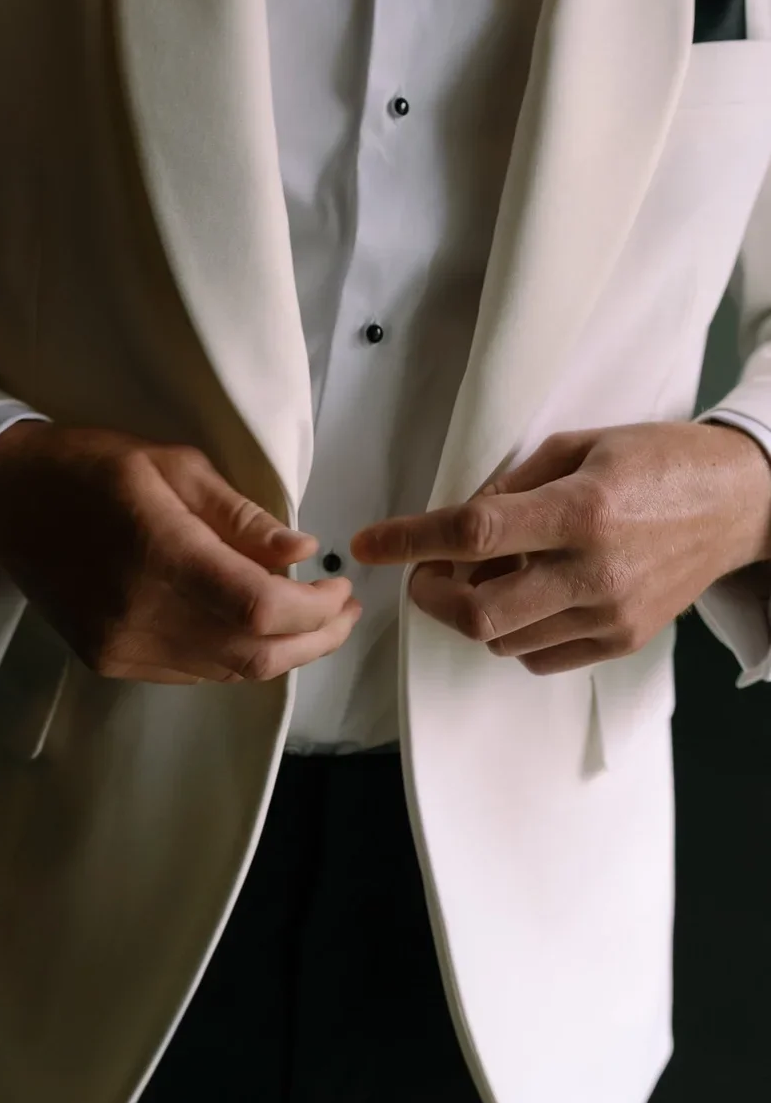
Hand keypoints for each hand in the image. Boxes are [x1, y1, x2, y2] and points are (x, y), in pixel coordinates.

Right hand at [0, 422, 360, 684]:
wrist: (6, 502)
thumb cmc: (92, 467)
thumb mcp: (173, 464)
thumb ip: (240, 516)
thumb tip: (302, 553)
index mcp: (158, 552)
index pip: (258, 608)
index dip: (313, 610)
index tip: (341, 588)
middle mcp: (139, 614)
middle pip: (252, 654)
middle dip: (314, 640)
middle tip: (346, 613)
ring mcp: (121, 646)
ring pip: (228, 672)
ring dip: (282, 653)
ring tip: (314, 621)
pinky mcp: (110, 661)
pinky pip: (194, 673)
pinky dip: (237, 657)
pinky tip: (256, 630)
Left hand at [348, 421, 770, 675]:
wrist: (738, 503)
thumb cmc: (658, 461)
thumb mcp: (580, 445)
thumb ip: (514, 484)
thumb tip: (457, 521)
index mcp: (580, 509)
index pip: (473, 533)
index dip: (409, 541)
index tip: (368, 544)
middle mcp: (593, 571)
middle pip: (479, 611)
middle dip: (432, 597)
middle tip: (426, 572)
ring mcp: (610, 615)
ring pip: (502, 640)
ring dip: (473, 611)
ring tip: (487, 575)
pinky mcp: (621, 641)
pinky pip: (537, 657)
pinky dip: (512, 633)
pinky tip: (525, 597)